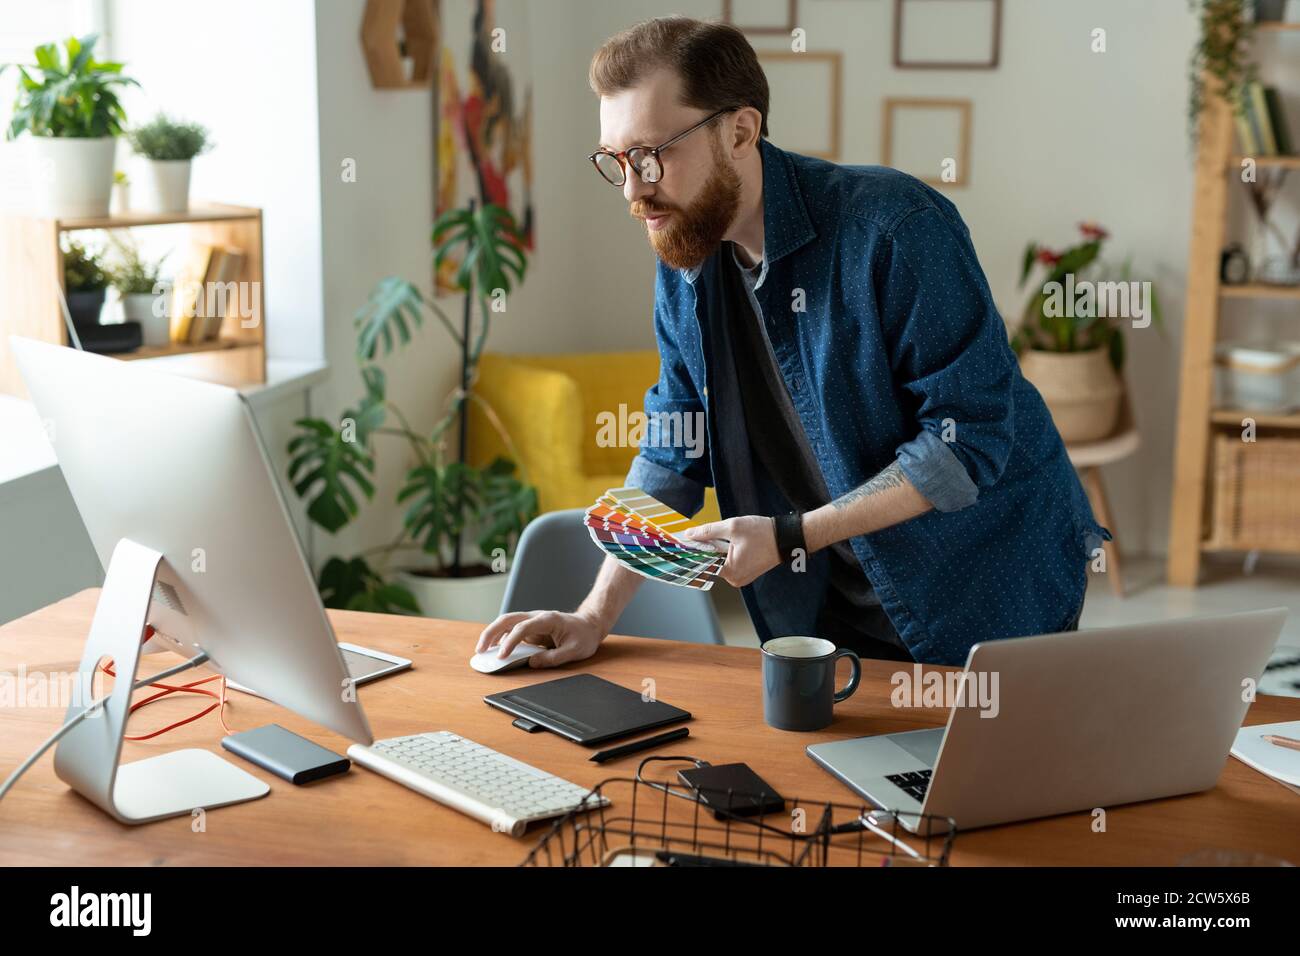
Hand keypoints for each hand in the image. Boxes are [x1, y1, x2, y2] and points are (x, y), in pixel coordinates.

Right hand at [474, 609, 605, 667]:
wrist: (589, 625)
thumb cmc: (583, 636)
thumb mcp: (574, 650)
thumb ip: (554, 657)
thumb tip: (532, 663)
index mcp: (547, 619)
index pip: (523, 628)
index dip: (510, 642)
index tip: (502, 656)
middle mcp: (536, 617)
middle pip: (507, 619)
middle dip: (491, 633)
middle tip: (480, 650)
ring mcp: (532, 621)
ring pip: (506, 622)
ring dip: (492, 634)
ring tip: (481, 651)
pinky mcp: (530, 628)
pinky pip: (510, 630)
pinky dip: (499, 638)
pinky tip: (493, 649)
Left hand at [681, 515, 779, 587]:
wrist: (785, 537)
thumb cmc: (762, 533)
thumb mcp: (732, 527)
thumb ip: (708, 531)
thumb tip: (689, 534)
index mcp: (730, 571)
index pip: (703, 563)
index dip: (695, 550)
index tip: (687, 541)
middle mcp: (735, 579)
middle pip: (711, 563)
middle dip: (708, 549)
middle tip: (708, 535)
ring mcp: (740, 578)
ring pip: (720, 563)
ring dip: (718, 551)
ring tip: (726, 538)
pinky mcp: (745, 574)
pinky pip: (729, 564)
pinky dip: (726, 553)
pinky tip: (731, 543)